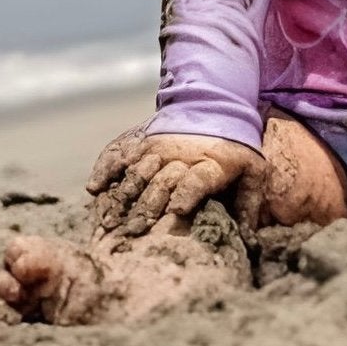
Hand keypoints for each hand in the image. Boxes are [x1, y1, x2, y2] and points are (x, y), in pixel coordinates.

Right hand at [86, 126, 266, 237]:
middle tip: (134, 232)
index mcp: (211, 163)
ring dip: (124, 197)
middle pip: (162, 181)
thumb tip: (248, 240)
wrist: (214, 105)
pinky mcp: (142, 143)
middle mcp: (181, 155)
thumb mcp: (252, 171)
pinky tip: (94, 189)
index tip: (177, 211)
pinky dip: (106, 170)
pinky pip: (119, 155)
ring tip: (111, 222)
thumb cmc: (235, 149)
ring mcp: (158, 148)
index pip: (197, 179)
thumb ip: (249, 203)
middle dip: (148, 207)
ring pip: (138, 172)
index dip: (187, 193)